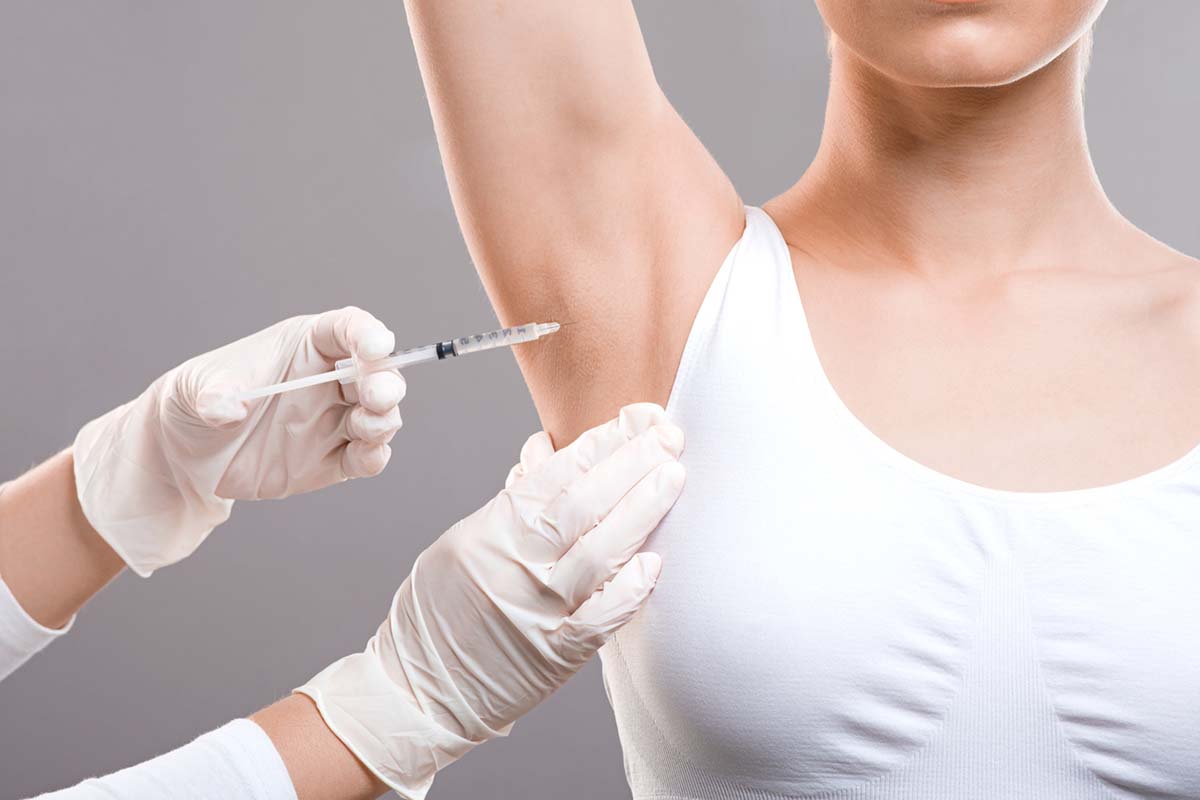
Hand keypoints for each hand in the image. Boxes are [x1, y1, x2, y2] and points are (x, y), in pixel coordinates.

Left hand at [73, 306, 404, 575]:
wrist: (187, 456)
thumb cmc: (195, 403)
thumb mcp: (193, 389)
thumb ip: (213, 396)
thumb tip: (228, 408)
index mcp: (304, 346)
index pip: (347, 328)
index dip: (367, 334)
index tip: (376, 347)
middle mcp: (328, 380)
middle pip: (377, 371)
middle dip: (386, 381)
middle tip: (377, 396)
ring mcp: (334, 419)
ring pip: (381, 414)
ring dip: (384, 419)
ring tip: (366, 427)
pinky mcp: (333, 458)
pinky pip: (367, 456)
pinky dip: (374, 455)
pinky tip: (365, 456)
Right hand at [296, 402, 684, 797]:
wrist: (417, 690)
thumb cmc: (440, 611)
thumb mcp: (464, 541)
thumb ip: (512, 499)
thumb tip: (544, 447)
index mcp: (492, 530)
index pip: (556, 473)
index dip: (602, 441)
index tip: (639, 419)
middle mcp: (515, 566)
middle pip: (584, 503)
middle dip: (632, 463)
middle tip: (669, 435)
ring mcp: (537, 611)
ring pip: (599, 551)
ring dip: (641, 510)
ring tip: (673, 476)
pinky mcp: (555, 656)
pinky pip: (599, 620)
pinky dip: (626, 591)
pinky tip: (654, 563)